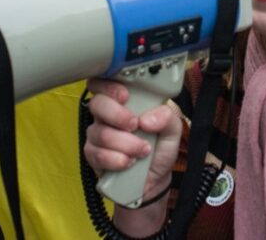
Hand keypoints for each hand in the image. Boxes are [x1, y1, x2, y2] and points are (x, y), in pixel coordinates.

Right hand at [83, 78, 181, 203]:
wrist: (154, 180)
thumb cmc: (159, 149)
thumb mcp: (172, 130)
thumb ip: (166, 117)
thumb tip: (147, 118)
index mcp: (124, 102)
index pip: (104, 83)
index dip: (109, 86)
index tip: (124, 96)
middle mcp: (107, 116)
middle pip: (97, 104)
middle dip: (117, 115)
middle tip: (135, 125)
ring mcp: (98, 135)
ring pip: (99, 132)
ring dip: (124, 143)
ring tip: (142, 151)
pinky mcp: (93, 155)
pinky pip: (97, 153)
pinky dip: (116, 159)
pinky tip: (129, 162)